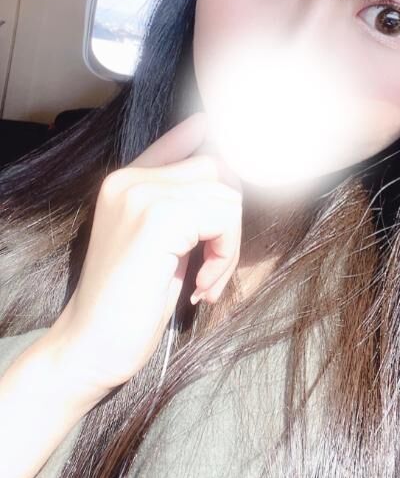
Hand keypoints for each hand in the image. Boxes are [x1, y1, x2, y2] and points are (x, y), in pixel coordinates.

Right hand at [47, 112, 242, 396]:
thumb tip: (216, 169)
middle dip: (229, 217)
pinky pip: (224, 218)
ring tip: (206, 280)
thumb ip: (181, 206)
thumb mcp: (159, 244)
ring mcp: (142, 194)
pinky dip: (225, 255)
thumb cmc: (128, 303)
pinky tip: (201, 286)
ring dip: (229, 244)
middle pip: (216, 169)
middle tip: (213, 264)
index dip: (201, 140)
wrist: (91, 345)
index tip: (210, 132)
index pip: (177, 143)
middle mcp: (130, 179)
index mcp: (125, 182)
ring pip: (226, 194)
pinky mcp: (158, 217)